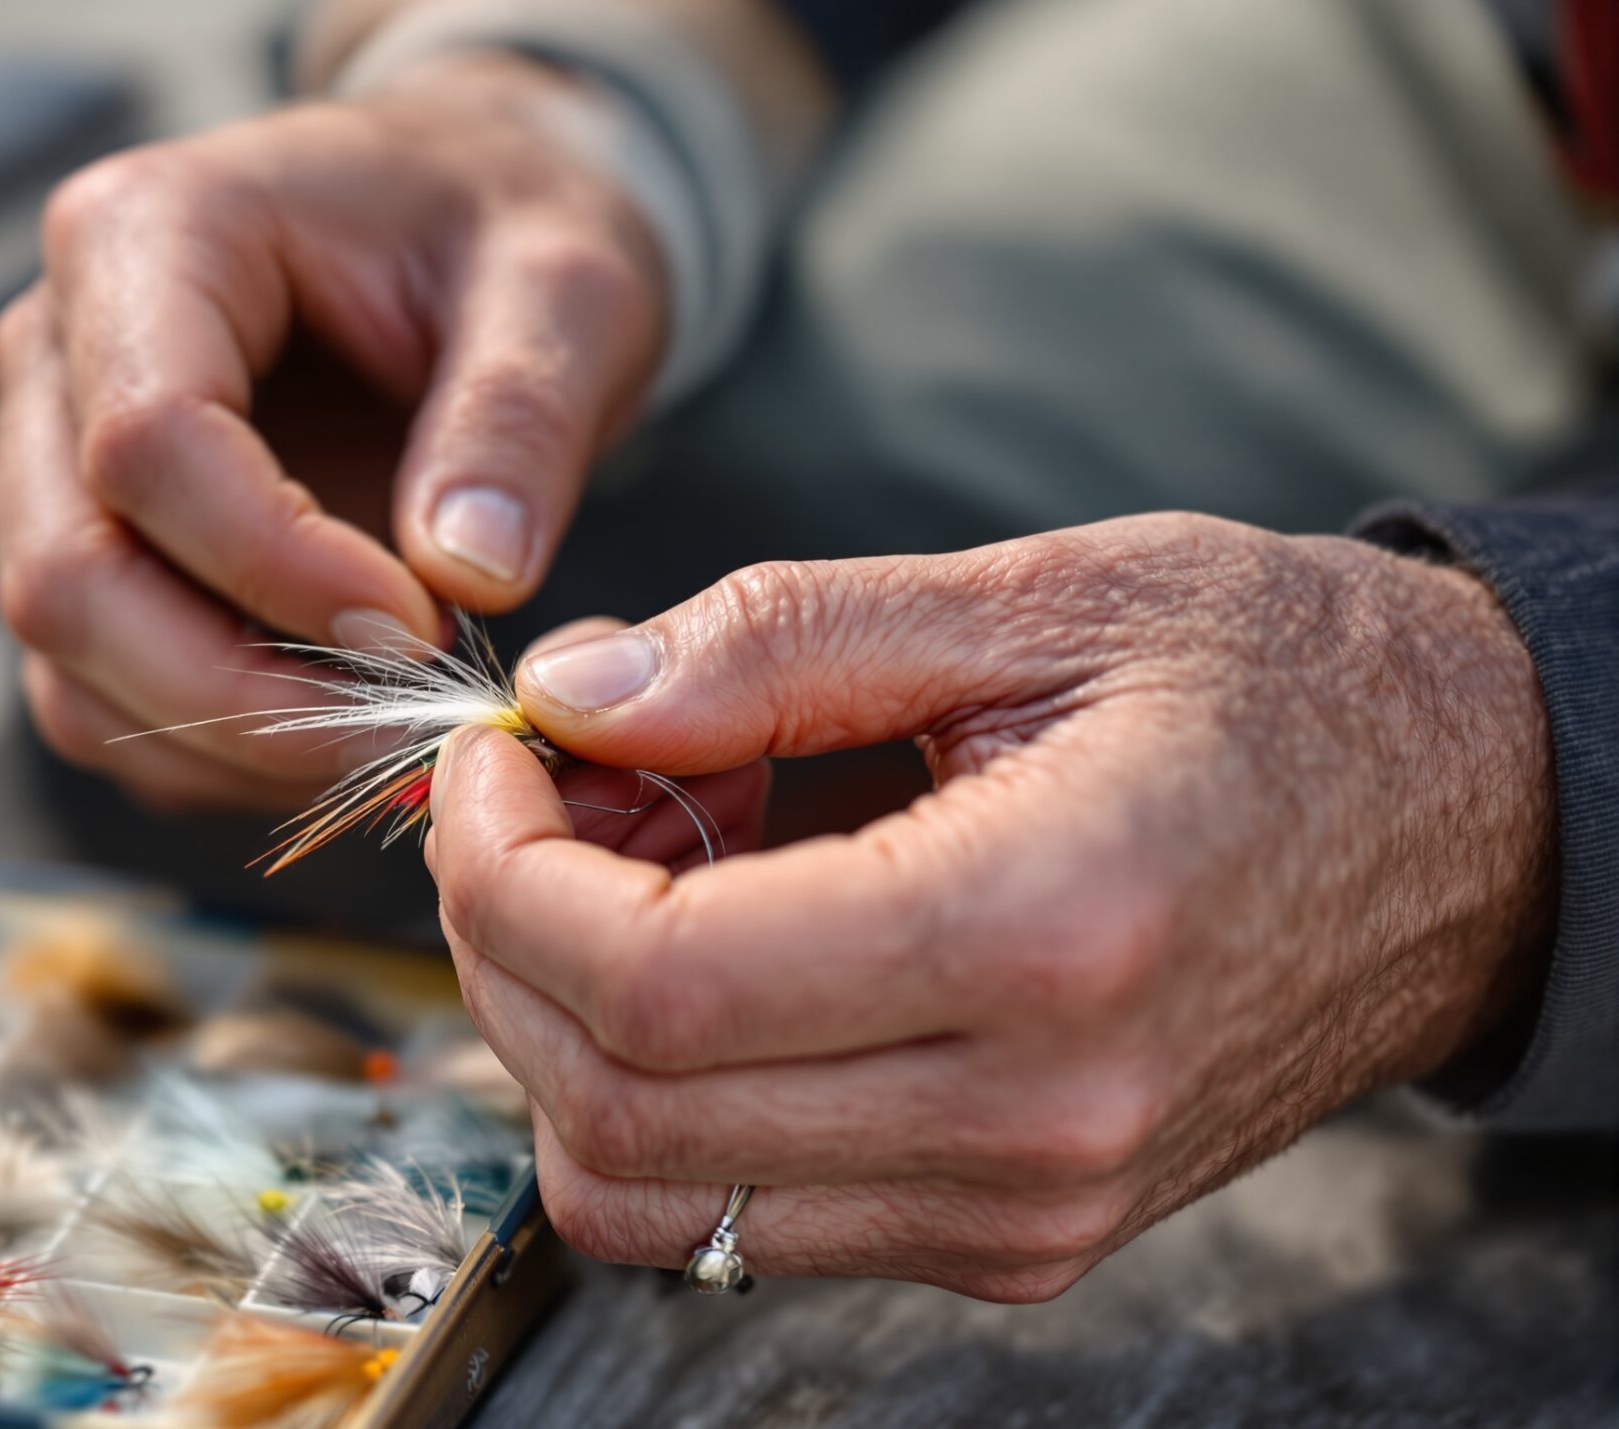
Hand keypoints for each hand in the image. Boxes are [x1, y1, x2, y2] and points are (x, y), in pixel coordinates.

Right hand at [0, 55, 665, 806]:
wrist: (466, 234)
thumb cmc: (499, 232)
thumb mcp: (563, 282)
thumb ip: (519, 416)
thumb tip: (470, 575)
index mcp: (143, 234)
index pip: (146, 443)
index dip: (276, 565)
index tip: (425, 625)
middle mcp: (54, 353)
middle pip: (68, 578)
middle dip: (237, 689)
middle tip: (407, 727)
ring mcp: (46, 468)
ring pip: (68, 667)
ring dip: (226, 740)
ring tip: (389, 732)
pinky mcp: (83, 563)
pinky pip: (98, 708)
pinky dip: (214, 757)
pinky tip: (339, 732)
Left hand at [426, 513, 1554, 1299]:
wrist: (1468, 827)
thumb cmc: (1274, 684)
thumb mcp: (1034, 597)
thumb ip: (777, 640)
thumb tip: (570, 696)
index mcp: (1041, 934)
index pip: (654, 982)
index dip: (505, 869)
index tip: (498, 757)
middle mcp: (1032, 1117)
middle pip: (616, 1112)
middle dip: (505, 943)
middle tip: (538, 796)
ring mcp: (1023, 1207)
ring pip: (649, 1199)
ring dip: (571, 1028)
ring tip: (643, 864)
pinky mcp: (1014, 1237)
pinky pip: (741, 1214)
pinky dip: (665, 1086)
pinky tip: (722, 944)